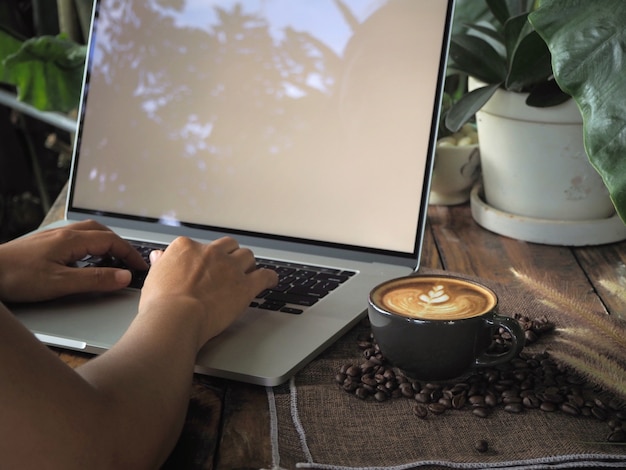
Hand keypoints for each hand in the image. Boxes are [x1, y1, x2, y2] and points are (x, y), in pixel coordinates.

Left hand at [0, 220, 147, 302]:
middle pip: (102, 232)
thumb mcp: (61, 283)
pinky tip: (85, 259)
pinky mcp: (43, 244)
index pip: (112, 242)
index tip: (141, 267)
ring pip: (88, 233)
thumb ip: (95, 279)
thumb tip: (125, 276)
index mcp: (72, 240)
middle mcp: (64, 234)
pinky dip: (90, 246)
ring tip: (113, 259)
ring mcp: (52, 237)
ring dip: (105, 243)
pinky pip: (75, 238)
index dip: (130, 254)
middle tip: (130, 261)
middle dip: (120, 245)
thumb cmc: (17, 277)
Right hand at [139, 236, 277, 348]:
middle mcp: (210, 253)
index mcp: (187, 248)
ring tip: (248, 273)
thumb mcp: (154, 277)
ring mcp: (230, 268)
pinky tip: (270, 281)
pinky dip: (270, 278)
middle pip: (228, 246)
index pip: (200, 246)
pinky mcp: (245, 285)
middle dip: (230, 255)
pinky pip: (265, 276)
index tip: (205, 267)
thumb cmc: (160, 304)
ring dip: (248, 264)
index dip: (204, 258)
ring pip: (247, 256)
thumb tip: (160, 256)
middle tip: (229, 267)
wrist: (175, 318)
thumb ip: (162, 263)